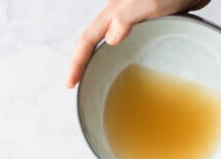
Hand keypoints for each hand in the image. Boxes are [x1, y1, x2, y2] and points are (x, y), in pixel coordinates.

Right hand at [66, 0, 210, 87]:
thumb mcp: (150, 1)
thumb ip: (127, 16)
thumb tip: (111, 39)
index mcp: (114, 12)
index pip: (87, 40)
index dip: (77, 63)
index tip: (70, 84)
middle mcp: (120, 18)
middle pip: (95, 45)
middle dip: (84, 66)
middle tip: (81, 88)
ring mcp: (134, 23)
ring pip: (112, 48)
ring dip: (103, 64)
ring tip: (101, 85)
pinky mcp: (150, 27)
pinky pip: (130, 48)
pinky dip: (124, 61)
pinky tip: (132, 74)